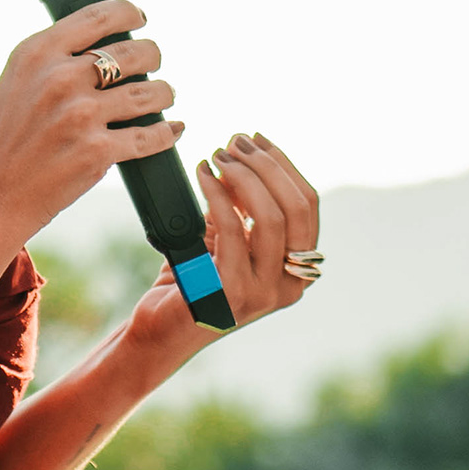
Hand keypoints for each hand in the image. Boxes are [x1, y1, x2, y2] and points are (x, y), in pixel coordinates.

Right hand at [0, 0, 176, 248]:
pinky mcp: (97, 152)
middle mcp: (60, 78)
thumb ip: (53, 60)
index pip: (101, 15)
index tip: (140, 19)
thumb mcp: (15, 83)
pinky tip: (171, 129)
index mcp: (37, 53)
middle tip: (154, 64)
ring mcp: (80, 115)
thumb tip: (105, 47)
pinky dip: (167, 132)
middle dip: (153, 57)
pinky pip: (151, 136)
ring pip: (151, 93)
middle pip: (135, 53)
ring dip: (165, 94)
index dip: (130, 13)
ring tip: (164, 97)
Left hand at [193, 132, 321, 327]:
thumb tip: (240, 156)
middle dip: (266, 165)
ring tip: (217, 155)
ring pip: (269, 216)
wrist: (161, 330)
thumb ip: (239, 205)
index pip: (307, 205)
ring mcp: (264, 293)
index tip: (256, 139)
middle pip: (295, 207)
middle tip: (234, 142)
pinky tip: (202, 175)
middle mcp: (289, 284)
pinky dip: (216, 193)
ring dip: (242, 175)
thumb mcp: (224, 236)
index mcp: (296, 269)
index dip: (284, 165)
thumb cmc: (192, 281)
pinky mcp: (231, 294)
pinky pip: (232, 229)